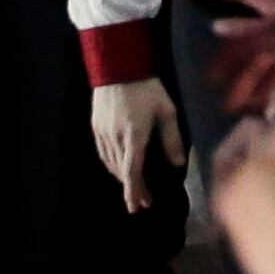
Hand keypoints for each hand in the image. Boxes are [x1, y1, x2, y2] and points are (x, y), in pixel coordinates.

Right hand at [91, 79, 186, 213]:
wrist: (118, 66)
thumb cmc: (147, 87)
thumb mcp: (167, 111)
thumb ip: (172, 138)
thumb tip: (178, 163)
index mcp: (134, 135)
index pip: (132, 171)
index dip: (135, 192)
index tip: (137, 207)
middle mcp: (115, 138)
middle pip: (122, 171)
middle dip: (133, 188)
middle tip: (145, 200)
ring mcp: (103, 133)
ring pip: (111, 164)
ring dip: (123, 177)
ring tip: (135, 184)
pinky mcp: (95, 127)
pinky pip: (103, 153)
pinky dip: (112, 164)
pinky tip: (120, 165)